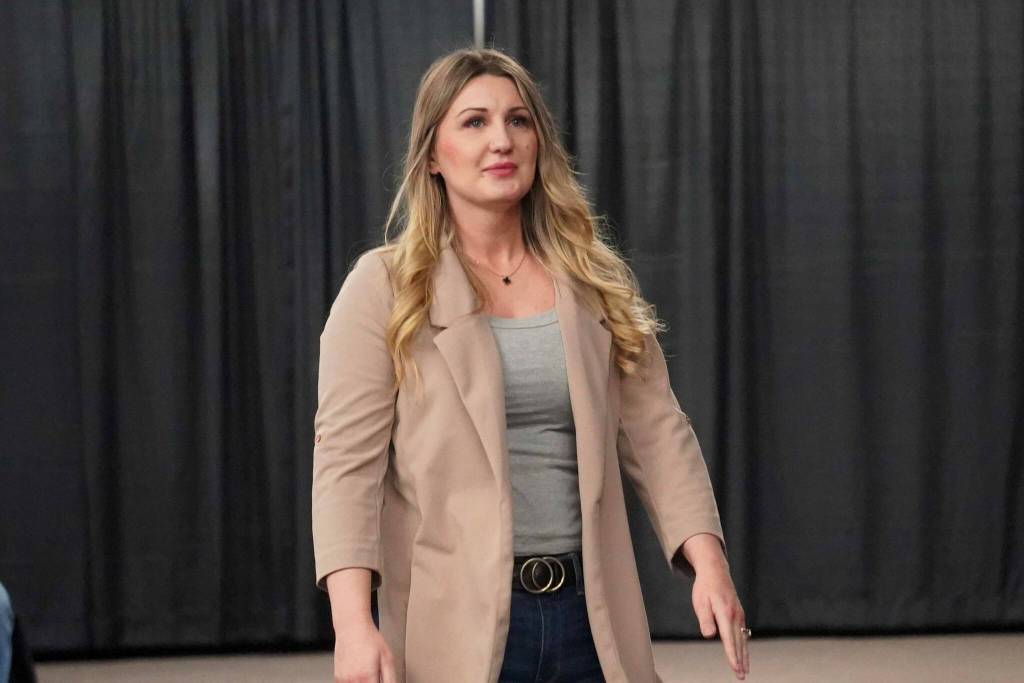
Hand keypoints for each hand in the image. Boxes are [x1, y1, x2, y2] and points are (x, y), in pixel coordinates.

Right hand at [333, 618, 396, 682]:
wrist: (352, 627)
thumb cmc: (369, 639)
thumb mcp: (388, 658)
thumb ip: (390, 678)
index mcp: (367, 677)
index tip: (379, 679)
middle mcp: (354, 680)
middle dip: (372, 682)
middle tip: (375, 675)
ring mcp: (344, 680)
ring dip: (363, 682)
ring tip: (367, 672)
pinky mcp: (338, 677)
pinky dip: (354, 681)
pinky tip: (359, 673)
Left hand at [691, 561, 749, 679]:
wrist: (715, 571)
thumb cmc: (705, 587)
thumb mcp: (700, 602)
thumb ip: (705, 619)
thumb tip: (709, 635)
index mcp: (725, 614)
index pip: (729, 639)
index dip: (732, 655)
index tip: (735, 668)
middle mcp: (735, 616)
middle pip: (738, 642)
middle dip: (740, 660)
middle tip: (741, 675)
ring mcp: (739, 615)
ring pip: (742, 639)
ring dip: (744, 655)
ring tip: (745, 670)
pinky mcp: (739, 614)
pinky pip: (742, 633)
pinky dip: (744, 645)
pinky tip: (744, 654)